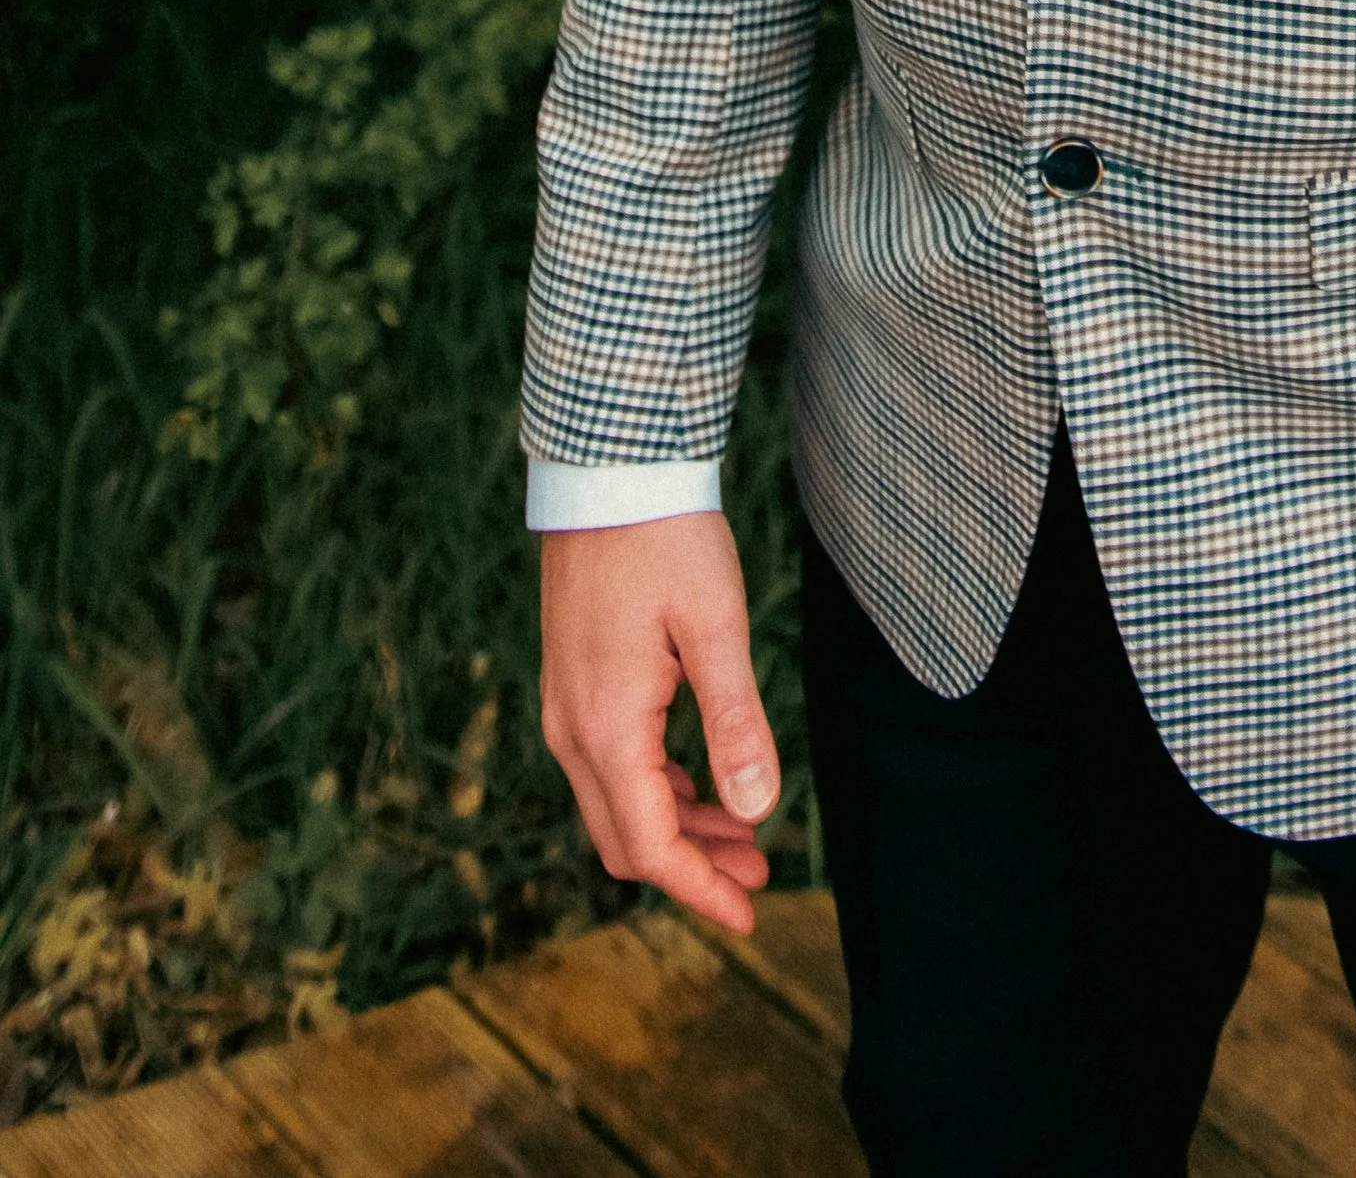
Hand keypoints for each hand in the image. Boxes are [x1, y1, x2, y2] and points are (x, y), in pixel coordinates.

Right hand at [539, 510, 780, 933]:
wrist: (607, 471)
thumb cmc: (667, 539)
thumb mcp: (716, 628)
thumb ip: (736, 721)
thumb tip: (758, 811)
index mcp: (606, 728)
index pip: (650, 845)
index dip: (700, 889)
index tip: (750, 914)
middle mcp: (572, 729)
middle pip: (626, 838)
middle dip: (692, 867)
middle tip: (760, 876)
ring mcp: (566, 706)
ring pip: (617, 803)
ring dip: (678, 827)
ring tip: (747, 835)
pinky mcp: (574, 682)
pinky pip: (609, 765)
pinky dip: (658, 789)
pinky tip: (703, 782)